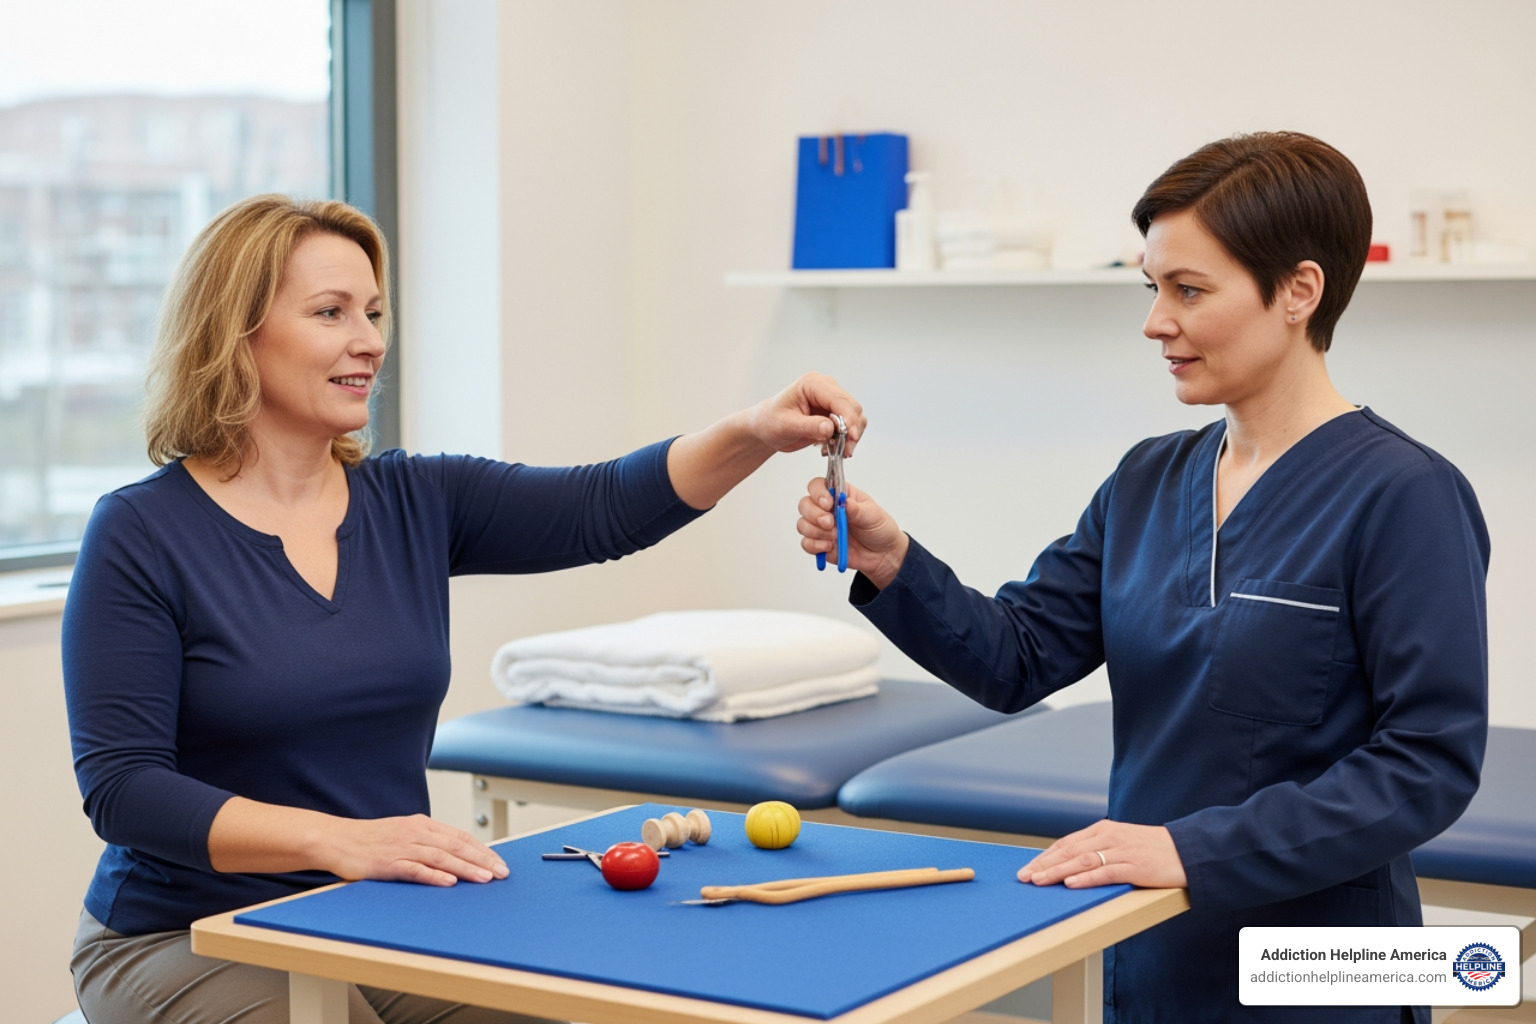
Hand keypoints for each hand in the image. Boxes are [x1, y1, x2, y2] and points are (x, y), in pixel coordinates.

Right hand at [323, 813, 509, 886]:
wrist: (336, 839)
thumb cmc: (369, 840)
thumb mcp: (403, 834)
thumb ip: (427, 843)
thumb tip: (454, 858)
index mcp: (421, 825)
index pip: (460, 836)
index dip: (482, 849)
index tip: (499, 861)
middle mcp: (415, 833)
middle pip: (456, 846)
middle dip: (482, 859)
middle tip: (502, 872)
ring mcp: (402, 848)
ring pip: (441, 857)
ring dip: (466, 868)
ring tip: (485, 878)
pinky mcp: (388, 863)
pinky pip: (415, 869)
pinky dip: (434, 876)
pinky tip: (450, 882)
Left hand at [746, 372, 865, 456]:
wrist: (766, 428)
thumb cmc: (770, 421)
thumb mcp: (786, 426)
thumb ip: (809, 426)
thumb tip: (830, 428)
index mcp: (812, 384)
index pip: (838, 399)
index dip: (848, 418)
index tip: (852, 436)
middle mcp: (825, 388)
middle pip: (852, 407)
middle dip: (852, 430)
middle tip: (845, 450)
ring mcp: (831, 400)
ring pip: (855, 417)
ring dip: (851, 436)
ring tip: (838, 451)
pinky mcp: (834, 413)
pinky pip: (850, 425)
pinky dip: (847, 438)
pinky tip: (833, 448)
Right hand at [797, 479, 909, 588]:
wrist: (883, 555)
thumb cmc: (879, 529)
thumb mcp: (873, 515)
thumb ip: (856, 508)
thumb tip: (843, 501)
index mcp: (839, 495)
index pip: (818, 486)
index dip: (818, 493)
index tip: (828, 503)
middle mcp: (827, 509)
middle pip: (805, 504)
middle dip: (814, 514)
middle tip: (830, 523)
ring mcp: (821, 528)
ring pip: (802, 524)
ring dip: (816, 531)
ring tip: (834, 537)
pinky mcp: (820, 544)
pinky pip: (806, 544)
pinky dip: (816, 546)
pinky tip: (830, 546)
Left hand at [1017, 820, 1186, 889]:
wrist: (1188, 850)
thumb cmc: (1154, 850)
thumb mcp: (1122, 844)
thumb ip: (1100, 851)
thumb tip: (1073, 866)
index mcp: (1103, 830)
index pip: (1067, 843)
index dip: (1045, 856)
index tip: (1028, 867)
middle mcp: (1109, 837)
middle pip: (1069, 851)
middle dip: (1043, 865)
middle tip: (1024, 877)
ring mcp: (1121, 852)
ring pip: (1082, 861)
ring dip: (1057, 871)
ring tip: (1038, 880)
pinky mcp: (1134, 867)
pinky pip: (1105, 872)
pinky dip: (1086, 878)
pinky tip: (1070, 884)